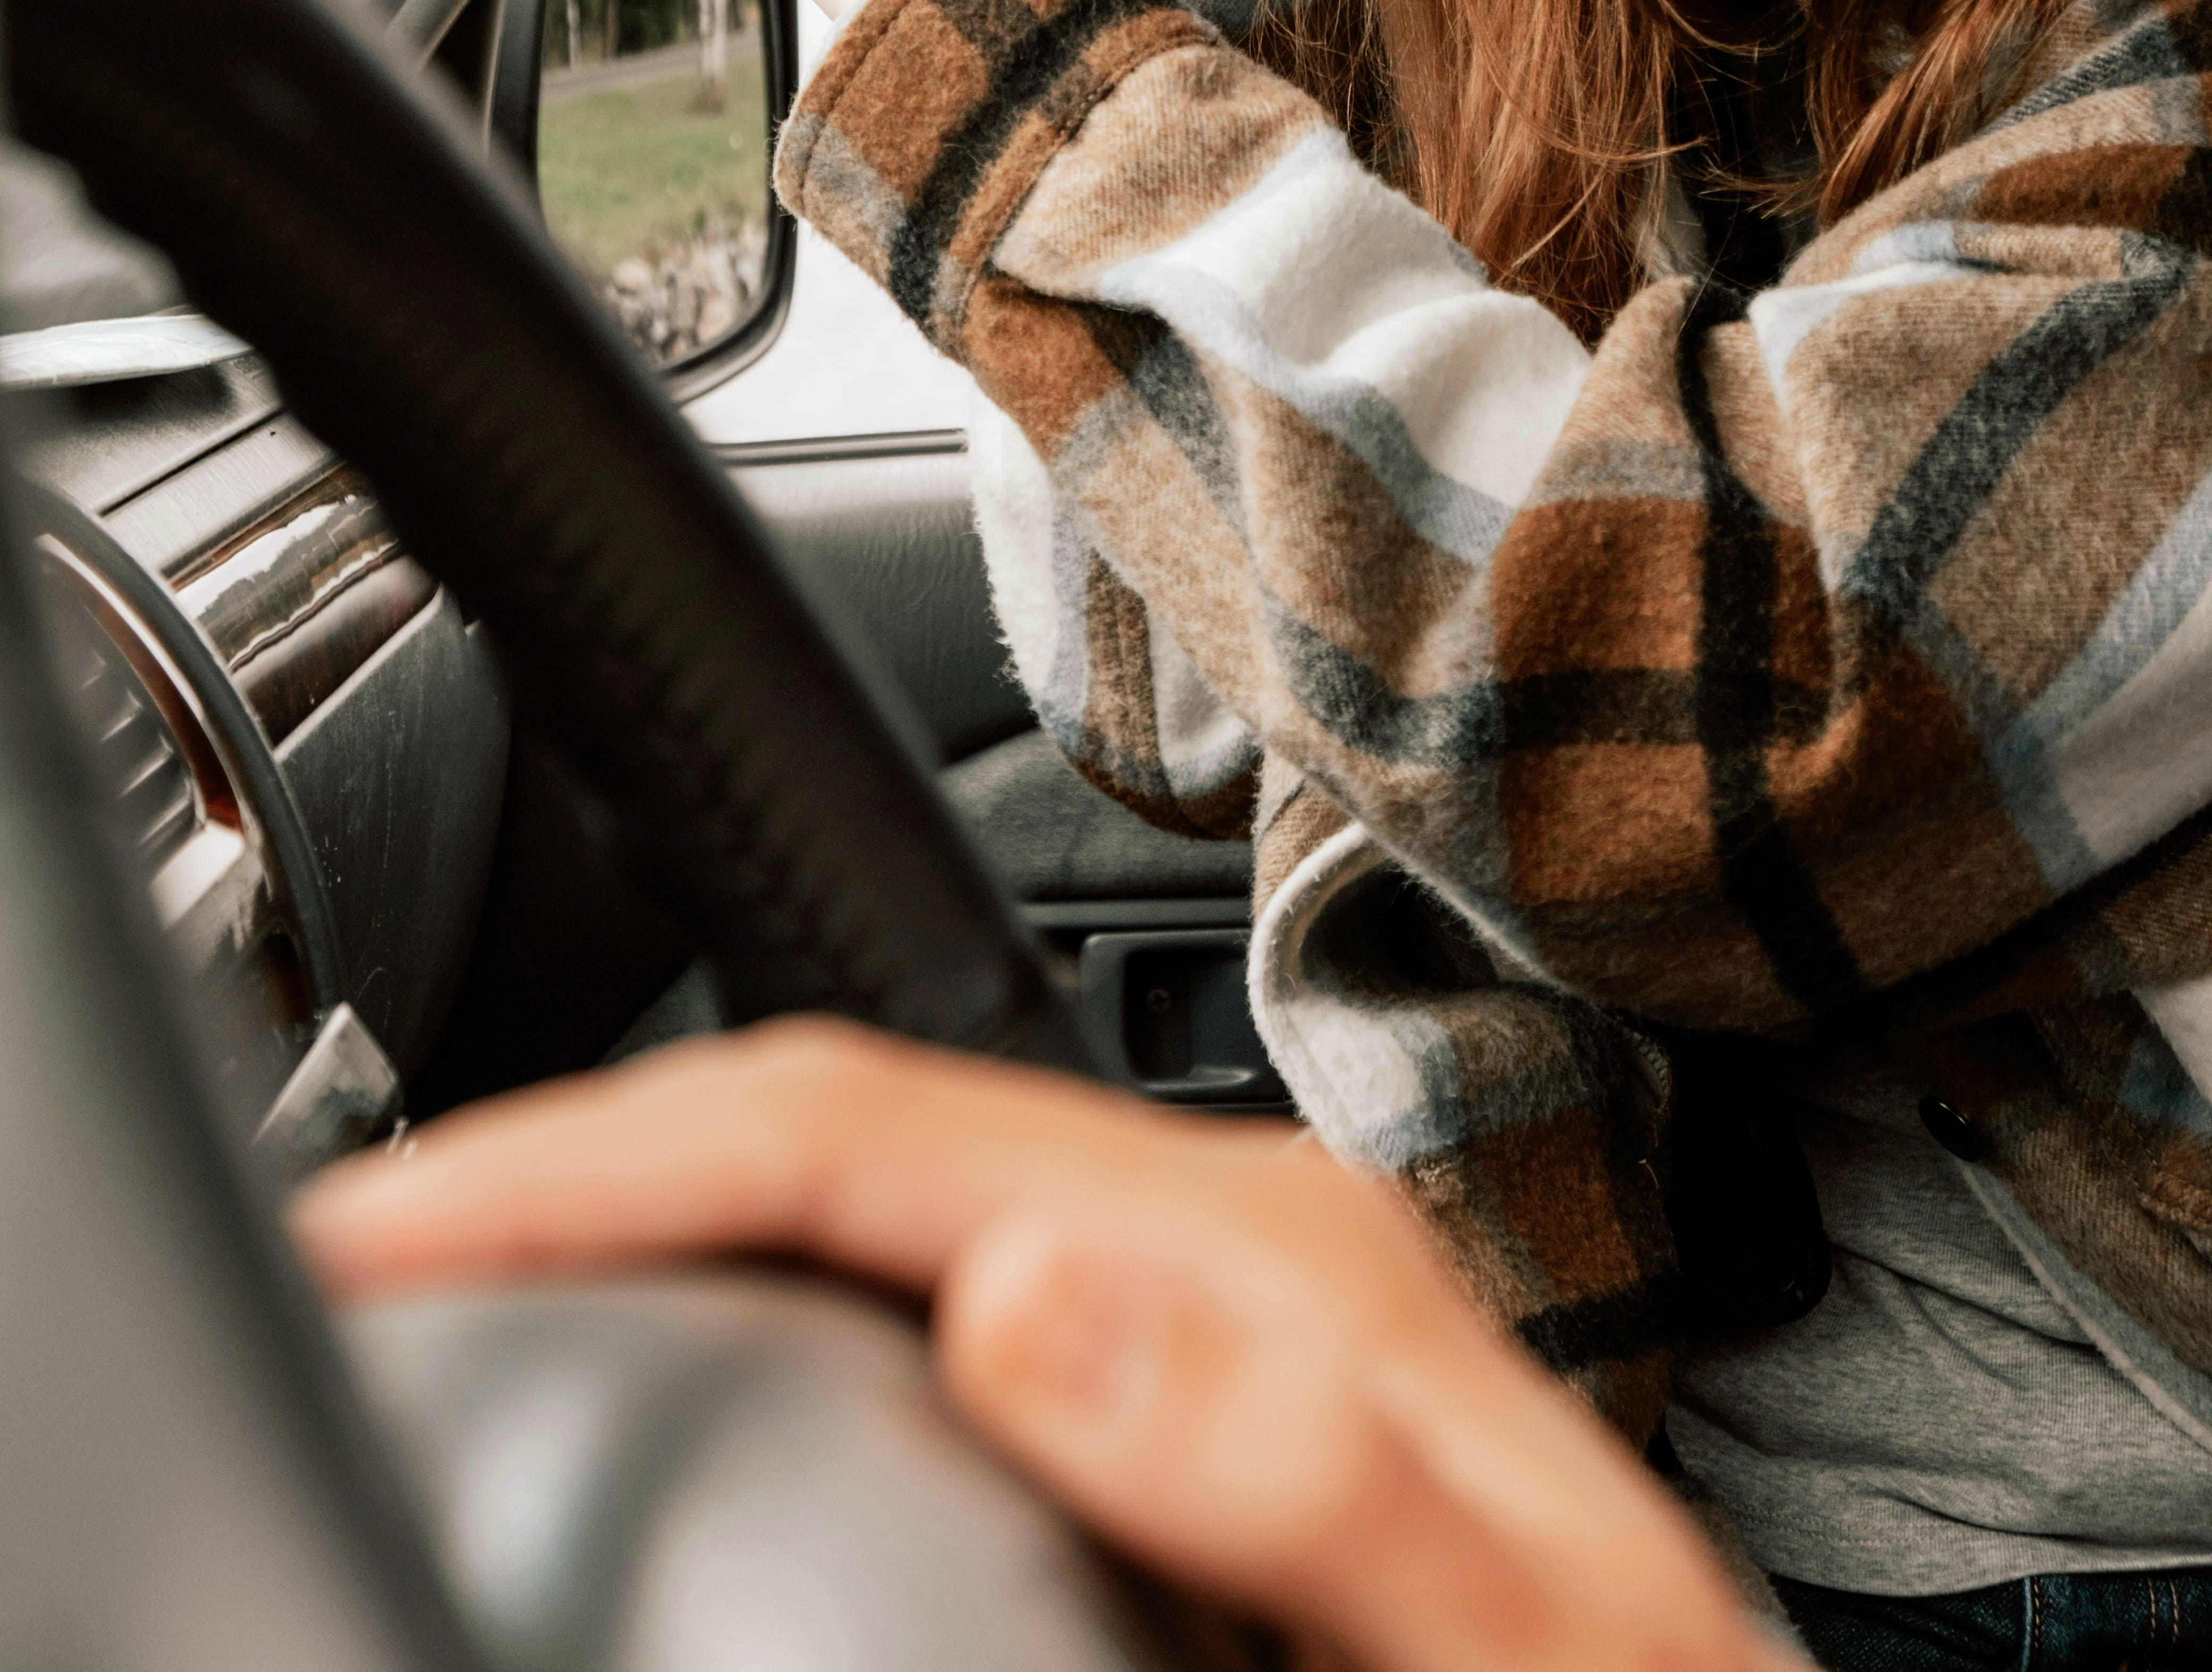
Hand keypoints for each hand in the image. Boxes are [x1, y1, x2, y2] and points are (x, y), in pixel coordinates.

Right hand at [297, 1023, 1759, 1671]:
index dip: (587, 1164)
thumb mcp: (1520, 1648)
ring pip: (854, 1198)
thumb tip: (1028, 1289)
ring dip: (652, 1220)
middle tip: (364, 1262)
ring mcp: (1199, 1305)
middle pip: (825, 1130)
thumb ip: (1308, 1472)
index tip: (385, 1236)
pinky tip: (690, 1354)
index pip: (846, 1127)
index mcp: (1255, 1245)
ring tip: (478, 1290)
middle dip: (575, 1168)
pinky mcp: (1182, 1391)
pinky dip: (754, 1294)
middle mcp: (1219, 1235)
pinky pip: (908, 1290)